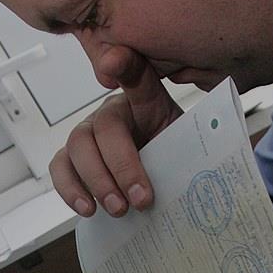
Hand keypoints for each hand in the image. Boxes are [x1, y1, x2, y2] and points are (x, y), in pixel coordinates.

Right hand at [50, 47, 182, 216]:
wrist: (161, 175)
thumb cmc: (175, 155)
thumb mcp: (191, 142)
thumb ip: (193, 141)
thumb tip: (213, 156)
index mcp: (143, 99)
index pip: (134, 76)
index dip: (122, 65)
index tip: (113, 62)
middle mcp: (110, 112)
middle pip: (103, 127)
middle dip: (121, 165)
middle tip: (141, 200)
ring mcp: (87, 133)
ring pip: (77, 147)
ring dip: (96, 181)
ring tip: (117, 210)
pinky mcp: (72, 158)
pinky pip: (60, 167)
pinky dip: (70, 189)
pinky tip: (88, 210)